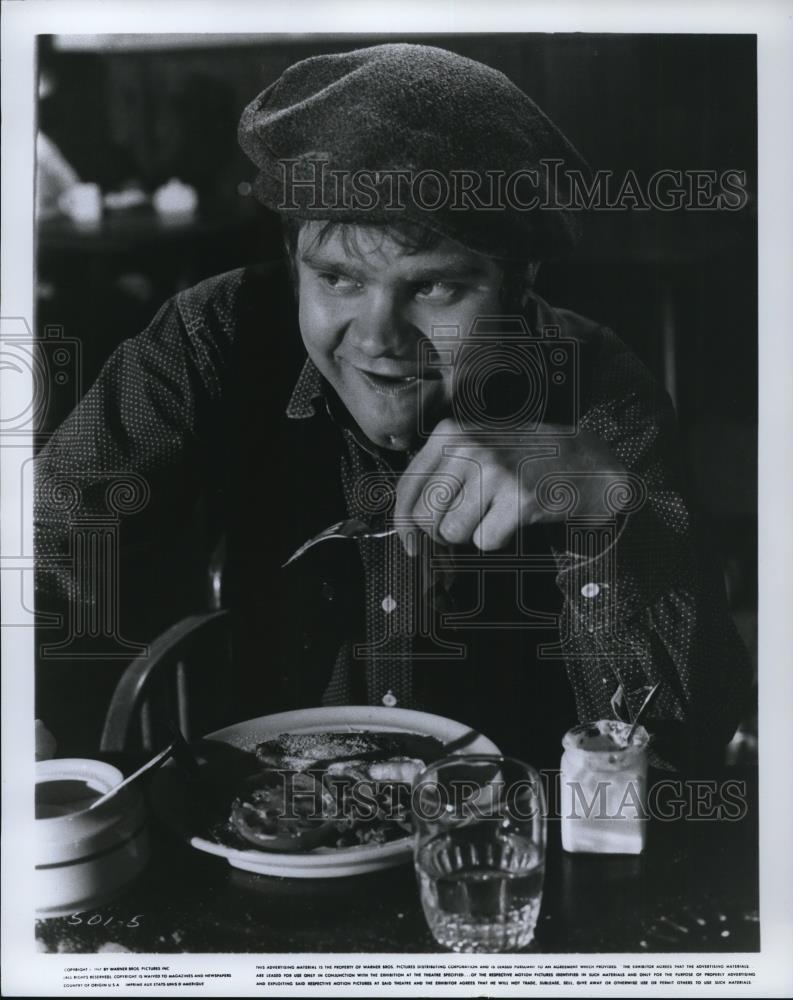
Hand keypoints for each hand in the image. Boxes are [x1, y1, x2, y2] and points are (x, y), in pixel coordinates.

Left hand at [394, 419, 625, 553]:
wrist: (583, 460)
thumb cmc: (520, 459)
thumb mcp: (475, 447)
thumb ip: (439, 474)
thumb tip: (407, 525)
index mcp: (450, 433)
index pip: (407, 486)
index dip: (403, 523)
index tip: (409, 544)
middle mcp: (469, 447)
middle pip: (426, 516)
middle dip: (441, 532)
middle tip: (467, 523)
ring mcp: (495, 472)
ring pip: (453, 532)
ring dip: (472, 534)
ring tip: (494, 513)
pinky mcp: (519, 498)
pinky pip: (484, 541)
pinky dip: (497, 538)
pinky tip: (513, 517)